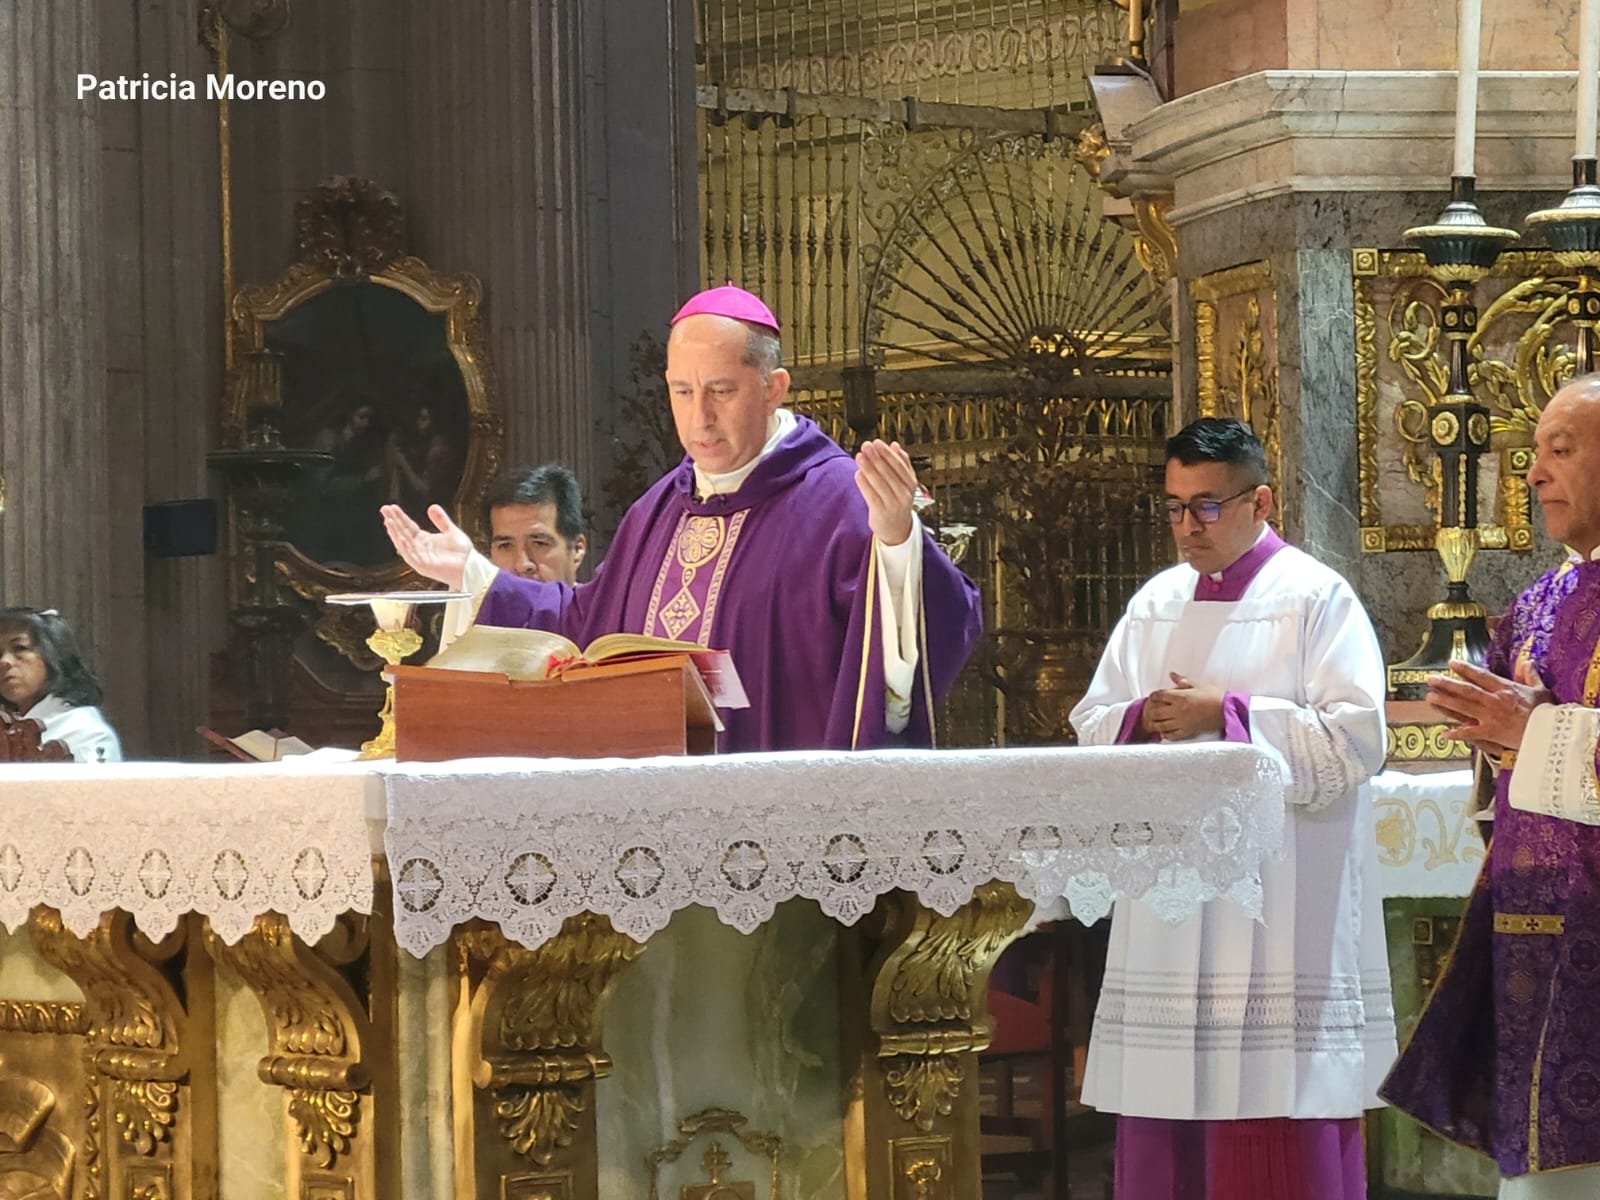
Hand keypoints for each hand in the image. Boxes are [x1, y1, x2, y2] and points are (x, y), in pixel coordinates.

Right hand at [381, 503, 472, 590]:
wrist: (470, 567)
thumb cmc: (462, 553)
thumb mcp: (452, 531)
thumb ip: (441, 520)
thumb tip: (432, 506)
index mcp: (424, 540)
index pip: (409, 526)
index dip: (400, 517)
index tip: (391, 507)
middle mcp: (419, 548)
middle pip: (403, 532)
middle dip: (393, 521)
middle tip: (384, 509)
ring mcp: (420, 557)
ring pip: (403, 544)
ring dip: (395, 533)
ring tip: (388, 521)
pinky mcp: (423, 566)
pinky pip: (411, 556)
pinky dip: (405, 547)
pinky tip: (399, 538)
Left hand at [853, 439, 917, 545]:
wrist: (897, 529)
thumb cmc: (898, 501)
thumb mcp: (904, 483)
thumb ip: (901, 464)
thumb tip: (895, 445)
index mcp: (911, 484)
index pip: (899, 465)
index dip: (886, 453)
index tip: (876, 442)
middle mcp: (904, 494)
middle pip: (888, 473)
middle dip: (875, 457)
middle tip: (865, 446)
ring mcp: (893, 505)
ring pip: (879, 483)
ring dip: (868, 468)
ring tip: (859, 456)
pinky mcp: (881, 513)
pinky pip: (871, 496)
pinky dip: (864, 484)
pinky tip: (857, 473)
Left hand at [1144, 672, 1224, 740]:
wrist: (1227, 711)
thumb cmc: (1214, 696)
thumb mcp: (1198, 684)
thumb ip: (1183, 680)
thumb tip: (1172, 675)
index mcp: (1181, 697)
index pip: (1159, 696)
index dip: (1153, 696)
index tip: (1153, 697)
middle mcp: (1179, 710)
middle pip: (1156, 711)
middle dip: (1151, 710)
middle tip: (1151, 709)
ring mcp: (1182, 722)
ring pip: (1161, 725)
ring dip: (1154, 723)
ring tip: (1153, 721)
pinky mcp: (1188, 732)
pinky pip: (1171, 735)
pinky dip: (1165, 734)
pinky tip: (1164, 731)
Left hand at [1427, 660, 1551, 752]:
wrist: (1551, 733)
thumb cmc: (1547, 712)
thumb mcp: (1541, 690)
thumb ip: (1531, 675)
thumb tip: (1527, 662)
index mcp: (1506, 689)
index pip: (1481, 676)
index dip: (1465, 669)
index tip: (1451, 663)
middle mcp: (1495, 701)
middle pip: (1467, 690)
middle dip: (1447, 684)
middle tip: (1430, 679)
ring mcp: (1491, 717)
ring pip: (1464, 708)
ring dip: (1445, 703)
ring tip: (1429, 697)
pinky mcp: (1492, 733)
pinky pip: (1470, 733)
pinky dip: (1457, 734)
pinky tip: (1443, 734)